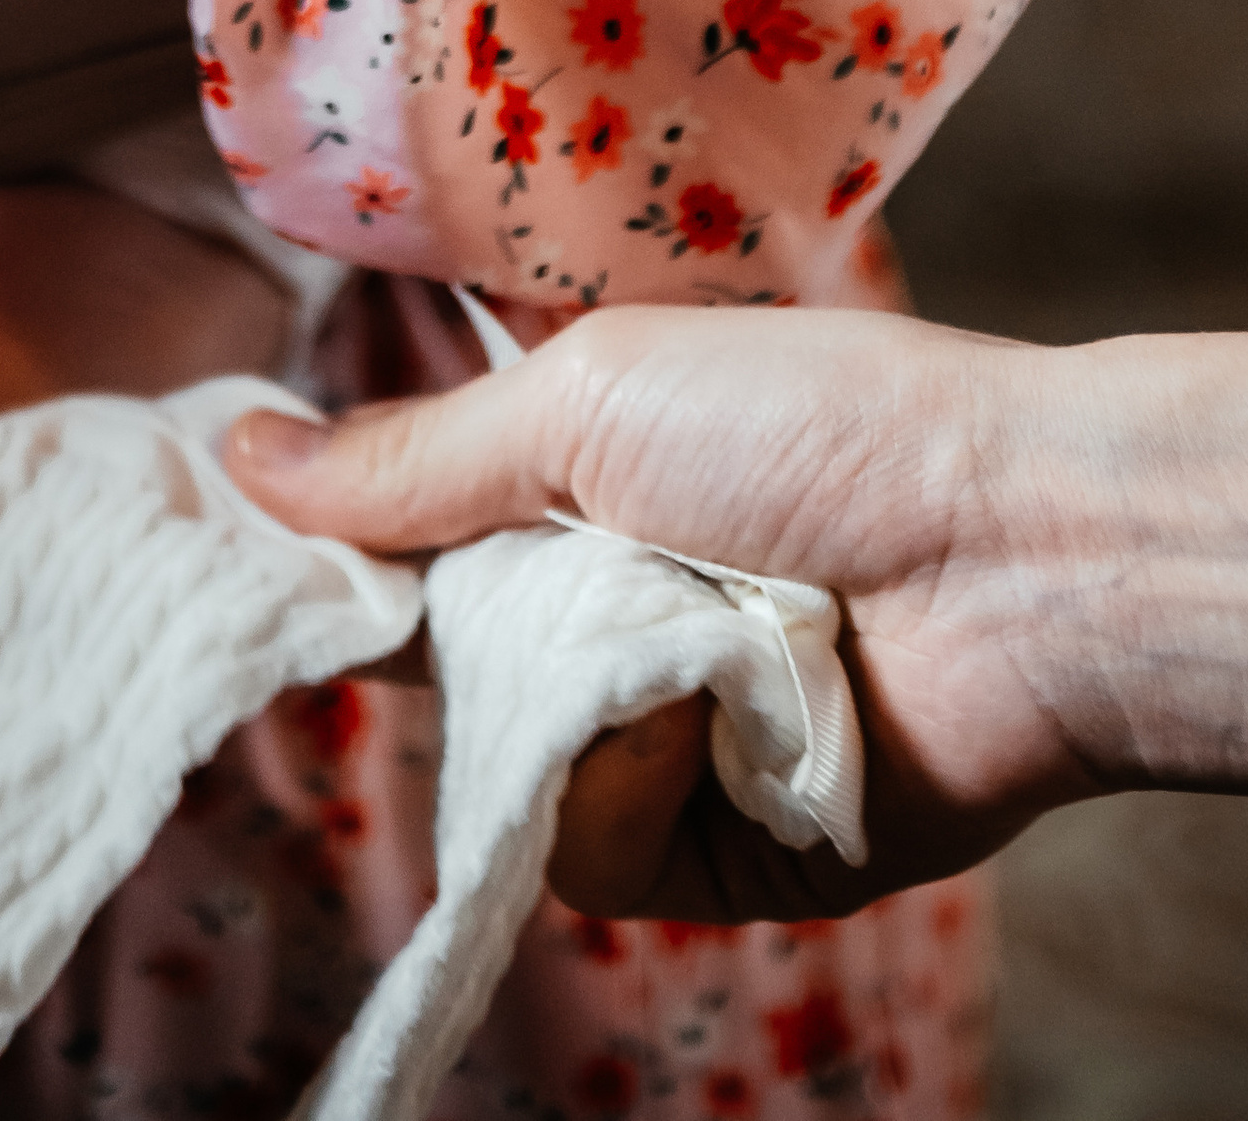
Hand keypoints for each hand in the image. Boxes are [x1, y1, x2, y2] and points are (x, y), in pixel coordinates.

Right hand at [226, 304, 1247, 923]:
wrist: (1015, 558)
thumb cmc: (817, 428)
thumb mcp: (588, 401)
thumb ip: (413, 458)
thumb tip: (242, 454)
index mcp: (572, 481)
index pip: (402, 531)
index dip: (328, 546)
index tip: (232, 550)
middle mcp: (602, 608)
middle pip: (432, 655)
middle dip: (444, 624)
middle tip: (510, 567)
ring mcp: (653, 732)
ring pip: (497, 758)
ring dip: (565, 696)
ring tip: (672, 628)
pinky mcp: (702, 846)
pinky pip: (583, 846)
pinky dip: (632, 780)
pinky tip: (714, 713)